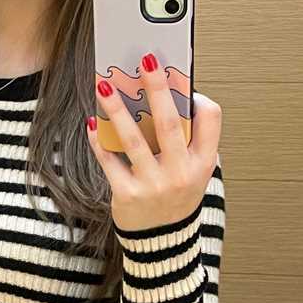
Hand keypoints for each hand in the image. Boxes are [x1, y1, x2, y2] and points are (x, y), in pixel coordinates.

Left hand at [87, 51, 221, 230]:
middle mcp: (181, 172)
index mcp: (203, 162)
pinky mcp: (128, 194)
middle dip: (157, 88)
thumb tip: (157, 97)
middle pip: (169, 122)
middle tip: (145, 60)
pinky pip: (109, 161)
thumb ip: (182, 140)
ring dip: (117, 109)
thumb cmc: (175, 194)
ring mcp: (154, 184)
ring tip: (103, 85)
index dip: (198, 96)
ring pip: (133, 139)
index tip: (180, 77)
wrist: (162, 242)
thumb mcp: (191, 170)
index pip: (211, 119)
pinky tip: (91, 122)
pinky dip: (99, 140)